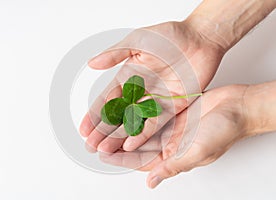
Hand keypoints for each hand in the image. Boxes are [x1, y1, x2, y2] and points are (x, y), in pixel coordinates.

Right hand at [79, 21, 224, 152]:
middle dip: (103, 131)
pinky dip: (142, 134)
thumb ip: (114, 54)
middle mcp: (140, 90)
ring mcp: (156, 100)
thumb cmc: (170, 36)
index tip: (84, 128)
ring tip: (105, 149)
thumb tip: (92, 63)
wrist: (200, 39)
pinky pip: (155, 123)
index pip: (107, 99)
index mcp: (129, 75)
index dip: (95, 114)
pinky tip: (130, 145)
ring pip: (134, 122)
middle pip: (118, 115)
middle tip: (91, 146)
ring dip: (119, 137)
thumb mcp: (137, 41)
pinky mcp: (172, 106)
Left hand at [100, 84, 249, 187]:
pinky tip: (124, 107)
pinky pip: (150, 111)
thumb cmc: (224, 131)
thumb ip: (173, 166)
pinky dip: (137, 110)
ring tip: (105, 123)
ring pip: (141, 126)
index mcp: (174, 155)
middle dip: (116, 142)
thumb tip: (151, 183)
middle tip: (95, 139)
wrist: (239, 106)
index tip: (102, 155)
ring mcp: (171, 125)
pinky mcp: (173, 109)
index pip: (141, 160)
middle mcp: (170, 141)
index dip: (120, 158)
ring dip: (124, 125)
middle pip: (137, 144)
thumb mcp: (197, 152)